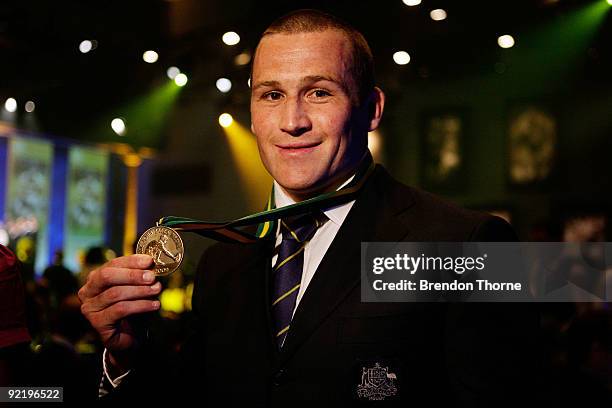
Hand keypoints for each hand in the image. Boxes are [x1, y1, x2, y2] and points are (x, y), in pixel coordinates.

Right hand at [78, 254, 160, 370]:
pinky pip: (120, 310)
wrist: (130, 336)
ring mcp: (90, 308)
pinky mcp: (97, 323)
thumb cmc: (133, 308)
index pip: (112, 264)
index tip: (149, 261)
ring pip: (115, 293)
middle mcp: (88, 292)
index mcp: (95, 278)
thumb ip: (140, 275)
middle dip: (132, 275)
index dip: (131, 261)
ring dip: (140, 291)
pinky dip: (140, 305)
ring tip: (156, 290)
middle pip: (107, 277)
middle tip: (151, 277)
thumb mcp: (136, 288)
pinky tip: (154, 305)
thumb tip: (151, 263)